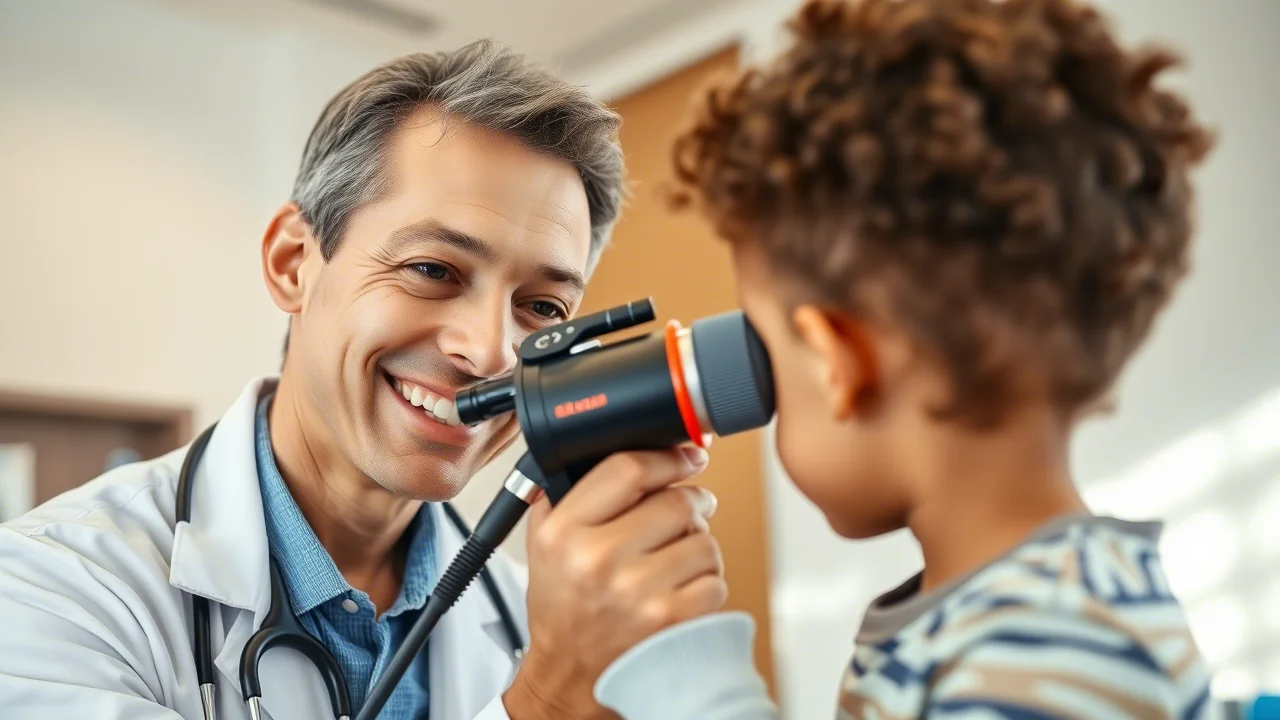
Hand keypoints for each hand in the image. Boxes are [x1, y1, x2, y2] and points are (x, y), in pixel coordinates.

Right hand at [503, 447, 724, 719]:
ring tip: (678, 555)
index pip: (627, 469)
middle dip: (693, 499)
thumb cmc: (563, 606)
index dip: (667, 456)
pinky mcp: (670, 620)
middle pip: (676, 501)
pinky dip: (706, 579)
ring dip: (699, 542)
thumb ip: (566, 492)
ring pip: (703, 539)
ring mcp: (637, 592)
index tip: (685, 456)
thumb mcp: (543, 542)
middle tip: (691, 506)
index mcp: (564, 532)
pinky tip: (682, 586)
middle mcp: (597, 560)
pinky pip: (714, 578)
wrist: (570, 672)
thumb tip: (616, 444)